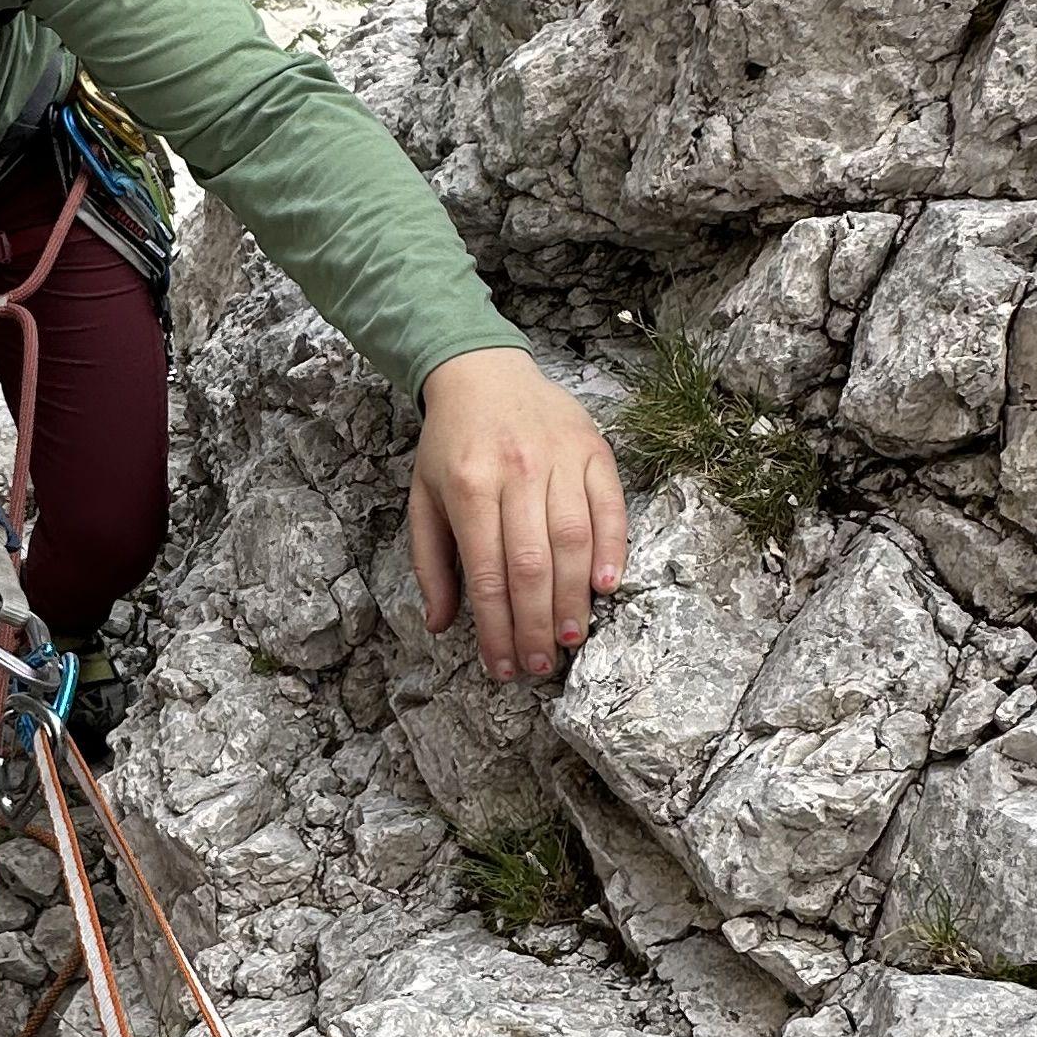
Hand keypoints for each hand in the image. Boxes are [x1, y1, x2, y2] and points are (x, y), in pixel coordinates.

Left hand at [405, 349, 628, 682]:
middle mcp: (516, 472)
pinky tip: (608, 586)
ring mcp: (559, 458)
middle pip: (532, 564)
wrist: (483, 371)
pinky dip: (613, 548)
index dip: (497, 627)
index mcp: (468, 487)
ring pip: (573, 540)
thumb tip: (440, 623)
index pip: (487, 573)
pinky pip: (610, 506)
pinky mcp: (594, 448)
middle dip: (537, 623)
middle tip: (540, 664)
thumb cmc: (452, 443)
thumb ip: (431, 562)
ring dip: (575, 597)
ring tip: (571, 638)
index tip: (503, 664)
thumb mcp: (424, 497)